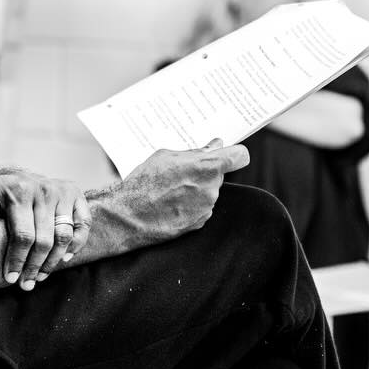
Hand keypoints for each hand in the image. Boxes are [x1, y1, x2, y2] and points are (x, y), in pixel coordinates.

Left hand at [0, 171, 89, 290]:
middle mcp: (44, 191)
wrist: (21, 176)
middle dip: (34, 267)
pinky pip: (83, 224)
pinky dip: (78, 244)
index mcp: (20, 191)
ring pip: (63, 237)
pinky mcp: (76, 195)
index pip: (22, 235)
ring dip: (53, 261)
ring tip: (40, 276)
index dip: (17, 260)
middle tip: (26, 284)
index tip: (11, 278)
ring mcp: (62, 192)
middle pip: (44, 240)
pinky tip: (64, 258)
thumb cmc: (0, 193)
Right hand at [116, 139, 248, 245]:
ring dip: (196, 189)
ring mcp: (207, 207)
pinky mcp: (200, 222)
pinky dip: (191, 204)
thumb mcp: (166, 157)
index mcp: (206, 166)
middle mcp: (212, 188)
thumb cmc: (144, 182)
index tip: (228, 154)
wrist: (129, 216)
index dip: (234, 154)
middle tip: (181, 173)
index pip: (239, 156)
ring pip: (209, 191)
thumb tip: (215, 146)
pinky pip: (202, 207)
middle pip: (219, 174)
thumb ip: (195, 152)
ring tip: (171, 190)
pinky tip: (171, 204)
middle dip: (205, 172)